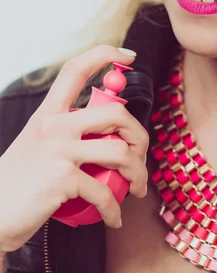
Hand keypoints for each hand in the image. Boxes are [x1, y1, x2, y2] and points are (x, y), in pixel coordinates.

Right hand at [0, 45, 147, 254]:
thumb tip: (106, 136)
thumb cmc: (19, 183)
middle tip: (141, 157)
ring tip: (137, 189)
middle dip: (139, 135)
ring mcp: (58, 151)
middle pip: (115, 112)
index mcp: (48, 114)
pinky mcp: (61, 179)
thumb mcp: (38, 145)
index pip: (75, 69)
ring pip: (120, 152)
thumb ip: (66, 134)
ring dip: (138, 174)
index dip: (104, 55)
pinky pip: (104, 191)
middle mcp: (53, 125)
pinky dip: (114, 209)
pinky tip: (114, 217)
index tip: (128, 55)